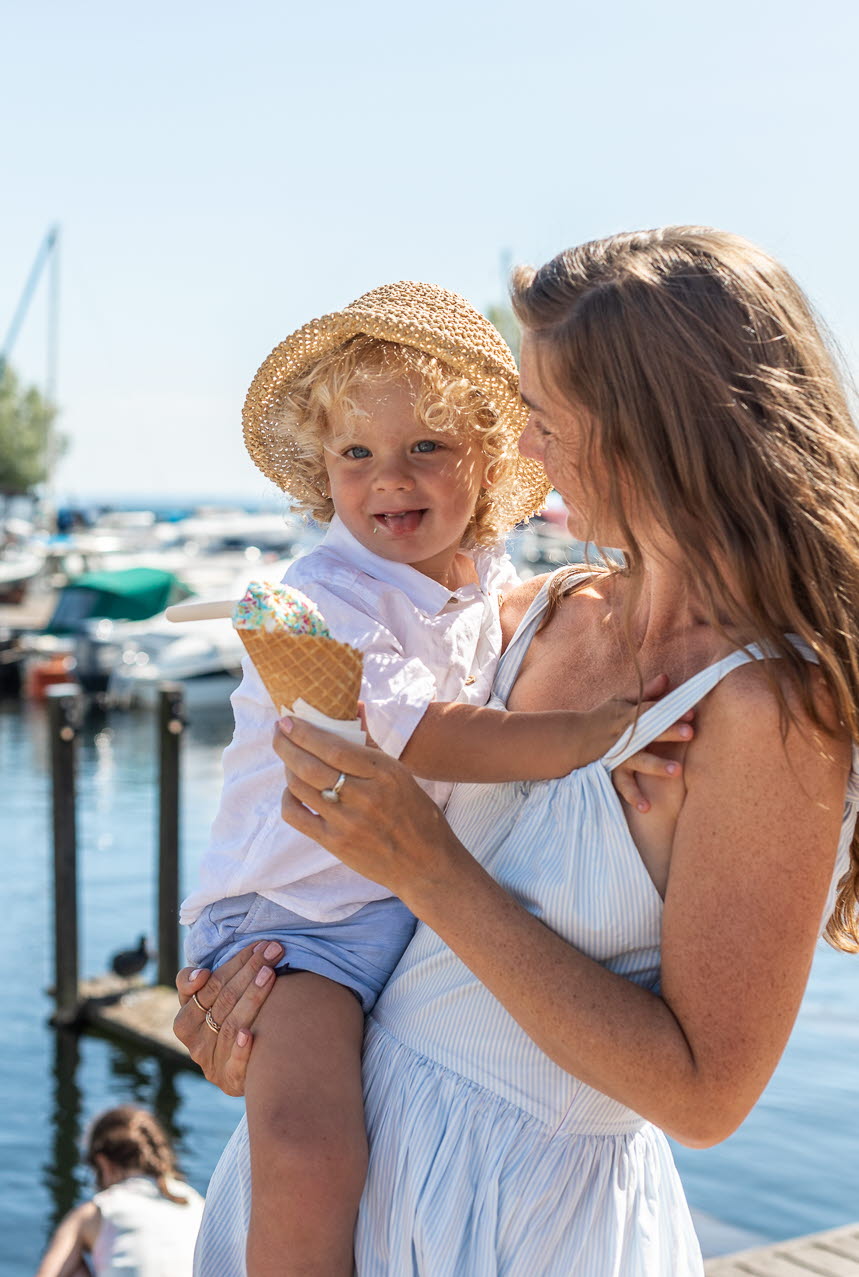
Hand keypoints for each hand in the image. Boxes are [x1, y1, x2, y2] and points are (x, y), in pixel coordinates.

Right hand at [174, 941, 281, 1094]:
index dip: (233, 964)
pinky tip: (249, 1034)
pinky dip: (240, 1050)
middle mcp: (194, 1043)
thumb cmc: (225, 1023)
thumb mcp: (207, 1003)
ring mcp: (211, 1063)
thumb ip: (194, 983)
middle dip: (250, 970)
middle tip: (274, 949)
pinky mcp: (229, 1082)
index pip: (206, 987)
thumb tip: (201, 974)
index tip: (255, 947)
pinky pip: (234, 1066)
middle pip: (222, 1001)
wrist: (240, 1072)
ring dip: (252, 997)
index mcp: (184, 1021)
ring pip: (231, 1025)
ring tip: (271, 973)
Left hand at [273, 715, 463, 904]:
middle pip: (311, 766)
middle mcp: (365, 796)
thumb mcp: (402, 774)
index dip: (305, 732)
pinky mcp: (336, 844)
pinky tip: (292, 790)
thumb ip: (371, 744)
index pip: (334, 747)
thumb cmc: (417, 814)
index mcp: (385, 773)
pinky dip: (288, 799)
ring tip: (288, 758)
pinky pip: (298, 817)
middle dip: (287, 745)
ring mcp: (348, 822)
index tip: (288, 720)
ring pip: (301, 789)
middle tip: (278, 731)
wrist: (426, 864)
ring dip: (288, 769)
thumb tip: (353, 708)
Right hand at [613, 676, 694, 812]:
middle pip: (649, 732)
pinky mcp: (613, 771)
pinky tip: (647, 807)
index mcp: (629, 715)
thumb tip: (667, 678)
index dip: (671, 710)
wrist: (571, 739)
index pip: (653, 710)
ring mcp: (619, 755)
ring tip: (677, 771)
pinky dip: (634, 796)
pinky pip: (624, 785)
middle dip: (669, 731)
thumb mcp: (621, 701)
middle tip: (690, 732)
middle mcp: (625, 735)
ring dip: (656, 765)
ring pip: (639, 760)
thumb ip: (645, 692)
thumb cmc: (601, 718)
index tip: (691, 711)